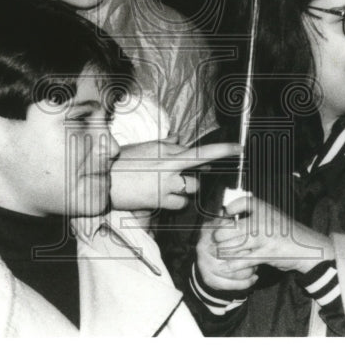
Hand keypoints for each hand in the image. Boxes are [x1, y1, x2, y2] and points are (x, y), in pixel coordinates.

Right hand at [109, 138, 239, 210]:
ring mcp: (166, 187)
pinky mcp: (160, 202)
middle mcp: (170, 169)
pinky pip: (179, 204)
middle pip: (197, 175)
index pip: (202, 152)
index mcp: (167, 153)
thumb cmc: (121, 161)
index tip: (240, 149)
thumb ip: (165, 144)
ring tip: (166, 187)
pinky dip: (175, 202)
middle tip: (178, 175)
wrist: (104, 180)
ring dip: (183, 190)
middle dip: (191, 175)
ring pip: (190, 191)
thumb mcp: (143, 147)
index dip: (224, 151)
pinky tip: (162, 197)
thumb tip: (180, 139)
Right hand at [195, 215, 259, 291]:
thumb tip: (242, 214)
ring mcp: (204, 265)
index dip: (243, 237)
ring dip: (248, 270)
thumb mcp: (224, 225)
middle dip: (247, 255)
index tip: (255, 238)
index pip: (228, 234)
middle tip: (258, 255)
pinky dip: (245, 282)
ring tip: (256, 266)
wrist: (208, 258)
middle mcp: (203, 247)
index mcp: (208, 231)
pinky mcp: (209, 279)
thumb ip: (232, 220)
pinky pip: (230, 284)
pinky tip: (254, 278)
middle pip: (231, 253)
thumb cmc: (222, 238)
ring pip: (233, 271)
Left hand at [215, 195, 331, 274]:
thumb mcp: (270, 215)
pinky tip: (224, 266)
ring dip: (224, 250)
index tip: (226, 215)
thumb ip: (252, 213)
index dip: (230, 209)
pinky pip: (244, 260)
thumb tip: (227, 214)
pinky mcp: (266, 254)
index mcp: (263, 208)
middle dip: (220, 235)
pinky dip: (232, 265)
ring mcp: (264, 239)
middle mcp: (262, 221)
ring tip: (218, 252)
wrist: (307, 247)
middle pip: (231, 228)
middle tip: (216, 239)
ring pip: (235, 245)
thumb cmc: (284, 231)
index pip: (241, 202)